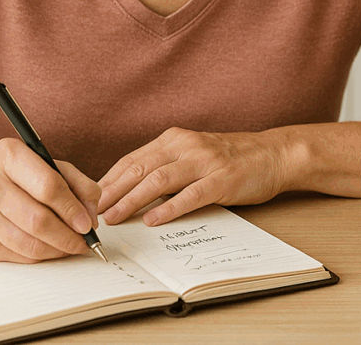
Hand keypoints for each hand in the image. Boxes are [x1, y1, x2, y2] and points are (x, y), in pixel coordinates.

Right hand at [0, 138, 100, 262]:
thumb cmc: (5, 173)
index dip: (72, 208)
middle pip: (38, 219)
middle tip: (84, 240)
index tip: (88, 222)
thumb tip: (92, 210)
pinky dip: (40, 256)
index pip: (48, 186)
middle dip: (68, 235)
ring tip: (71, 246)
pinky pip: (17, 255)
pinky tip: (50, 249)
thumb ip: (73, 180)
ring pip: (28, 243)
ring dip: (57, 250)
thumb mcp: (39, 162)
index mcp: (8, 155)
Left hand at [97, 127, 291, 226]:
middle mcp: (185, 145)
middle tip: (93, 212)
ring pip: (160, 180)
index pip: (132, 159)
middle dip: (113, 191)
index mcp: (173, 138)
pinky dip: (170, 208)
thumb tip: (129, 191)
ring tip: (115, 218)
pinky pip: (191, 194)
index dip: (109, 179)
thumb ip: (165, 167)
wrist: (271, 154)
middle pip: (140, 168)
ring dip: (133, 200)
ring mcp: (204, 161)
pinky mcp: (222, 179)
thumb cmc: (228, 159)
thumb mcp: (191, 155)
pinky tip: (154, 220)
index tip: (89, 198)